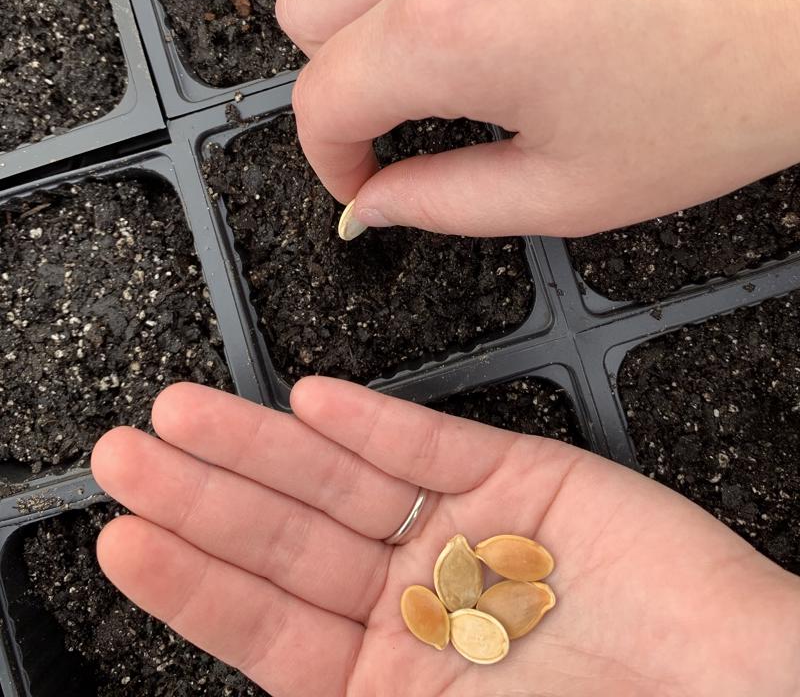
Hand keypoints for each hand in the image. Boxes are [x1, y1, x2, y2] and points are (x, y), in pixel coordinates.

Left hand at [91, 378, 799, 696]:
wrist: (745, 689)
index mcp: (387, 680)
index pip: (266, 623)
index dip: (192, 580)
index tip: (123, 537)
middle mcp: (415, 597)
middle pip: (290, 536)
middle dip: (202, 494)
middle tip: (126, 454)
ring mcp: (463, 530)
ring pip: (344, 478)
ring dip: (265, 445)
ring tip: (187, 414)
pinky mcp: (520, 475)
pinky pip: (432, 447)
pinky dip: (376, 425)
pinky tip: (315, 403)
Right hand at [276, 0, 799, 236]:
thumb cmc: (714, 98)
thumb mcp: (564, 193)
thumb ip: (441, 204)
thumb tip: (376, 204)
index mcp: (447, 32)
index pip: (319, 102)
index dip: (330, 163)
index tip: (365, 187)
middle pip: (304, 8)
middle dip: (333, 84)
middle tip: (391, 127)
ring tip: (406, 45)